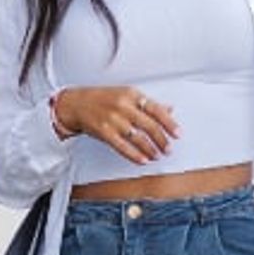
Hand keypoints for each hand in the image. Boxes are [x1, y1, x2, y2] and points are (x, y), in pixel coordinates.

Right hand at [52, 87, 179, 164]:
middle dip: (162, 139)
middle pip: (149, 125)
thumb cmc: (101, 99)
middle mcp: (123, 106)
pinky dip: (135, 155)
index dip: (169, 123)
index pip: (156, 109)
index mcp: (131, 94)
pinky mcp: (104, 132)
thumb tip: (169, 109)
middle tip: (168, 148)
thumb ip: (148, 103)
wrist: (75, 104)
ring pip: (137, 138)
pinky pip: (123, 146)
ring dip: (150, 149)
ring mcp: (113, 119)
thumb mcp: (126, 94)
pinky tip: (142, 159)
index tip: (178, 134)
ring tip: (157, 155)